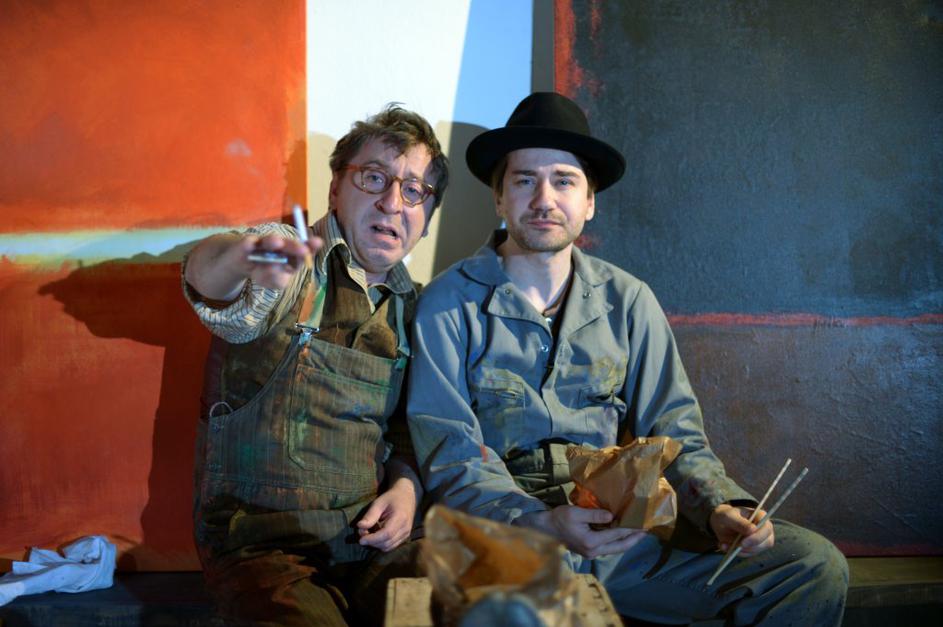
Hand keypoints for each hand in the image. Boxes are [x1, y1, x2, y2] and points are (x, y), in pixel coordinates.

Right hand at [185, 229, 322, 299]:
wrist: (240, 264)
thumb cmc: (262, 270)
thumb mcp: (274, 281)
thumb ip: (278, 280)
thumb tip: (278, 271)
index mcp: (289, 253)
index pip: (301, 249)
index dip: (310, 246)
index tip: (317, 243)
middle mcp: (277, 245)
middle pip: (287, 244)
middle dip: (294, 246)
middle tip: (303, 249)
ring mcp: (261, 242)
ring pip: (268, 241)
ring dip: (273, 241)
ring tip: (278, 243)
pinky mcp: (244, 244)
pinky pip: (246, 244)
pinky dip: (248, 245)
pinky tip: (250, 244)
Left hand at [356, 477, 417, 551]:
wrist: (406, 496)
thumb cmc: (391, 498)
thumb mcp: (379, 502)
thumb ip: (370, 515)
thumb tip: (359, 526)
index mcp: (400, 517)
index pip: (387, 534)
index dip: (373, 539)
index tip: (361, 540)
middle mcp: (405, 528)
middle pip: (386, 543)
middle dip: (372, 542)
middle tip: (362, 532)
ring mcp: (406, 534)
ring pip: (388, 547)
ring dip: (375, 544)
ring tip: (369, 533)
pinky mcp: (404, 537)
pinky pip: (391, 546)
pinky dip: (381, 543)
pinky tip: (376, 534)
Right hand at [519, 506, 647, 557]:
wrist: (543, 530)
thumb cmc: (558, 519)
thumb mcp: (575, 513)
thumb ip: (595, 515)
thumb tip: (612, 516)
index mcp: (591, 541)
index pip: (617, 535)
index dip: (631, 529)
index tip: (643, 525)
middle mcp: (593, 551)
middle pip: (620, 547)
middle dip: (634, 540)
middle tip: (646, 532)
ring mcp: (591, 553)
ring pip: (615, 549)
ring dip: (627, 542)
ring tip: (638, 533)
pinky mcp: (589, 551)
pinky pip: (608, 548)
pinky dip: (617, 542)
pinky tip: (622, 535)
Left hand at [710, 503, 774, 555]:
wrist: (720, 523)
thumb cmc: (727, 516)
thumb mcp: (728, 516)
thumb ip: (739, 522)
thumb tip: (753, 530)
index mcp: (761, 516)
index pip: (767, 528)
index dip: (758, 537)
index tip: (743, 542)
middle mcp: (765, 529)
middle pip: (767, 542)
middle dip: (750, 547)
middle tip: (735, 547)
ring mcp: (761, 540)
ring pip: (757, 550)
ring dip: (740, 550)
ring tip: (724, 544)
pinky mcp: (754, 548)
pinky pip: (748, 554)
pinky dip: (736, 552)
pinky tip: (725, 546)